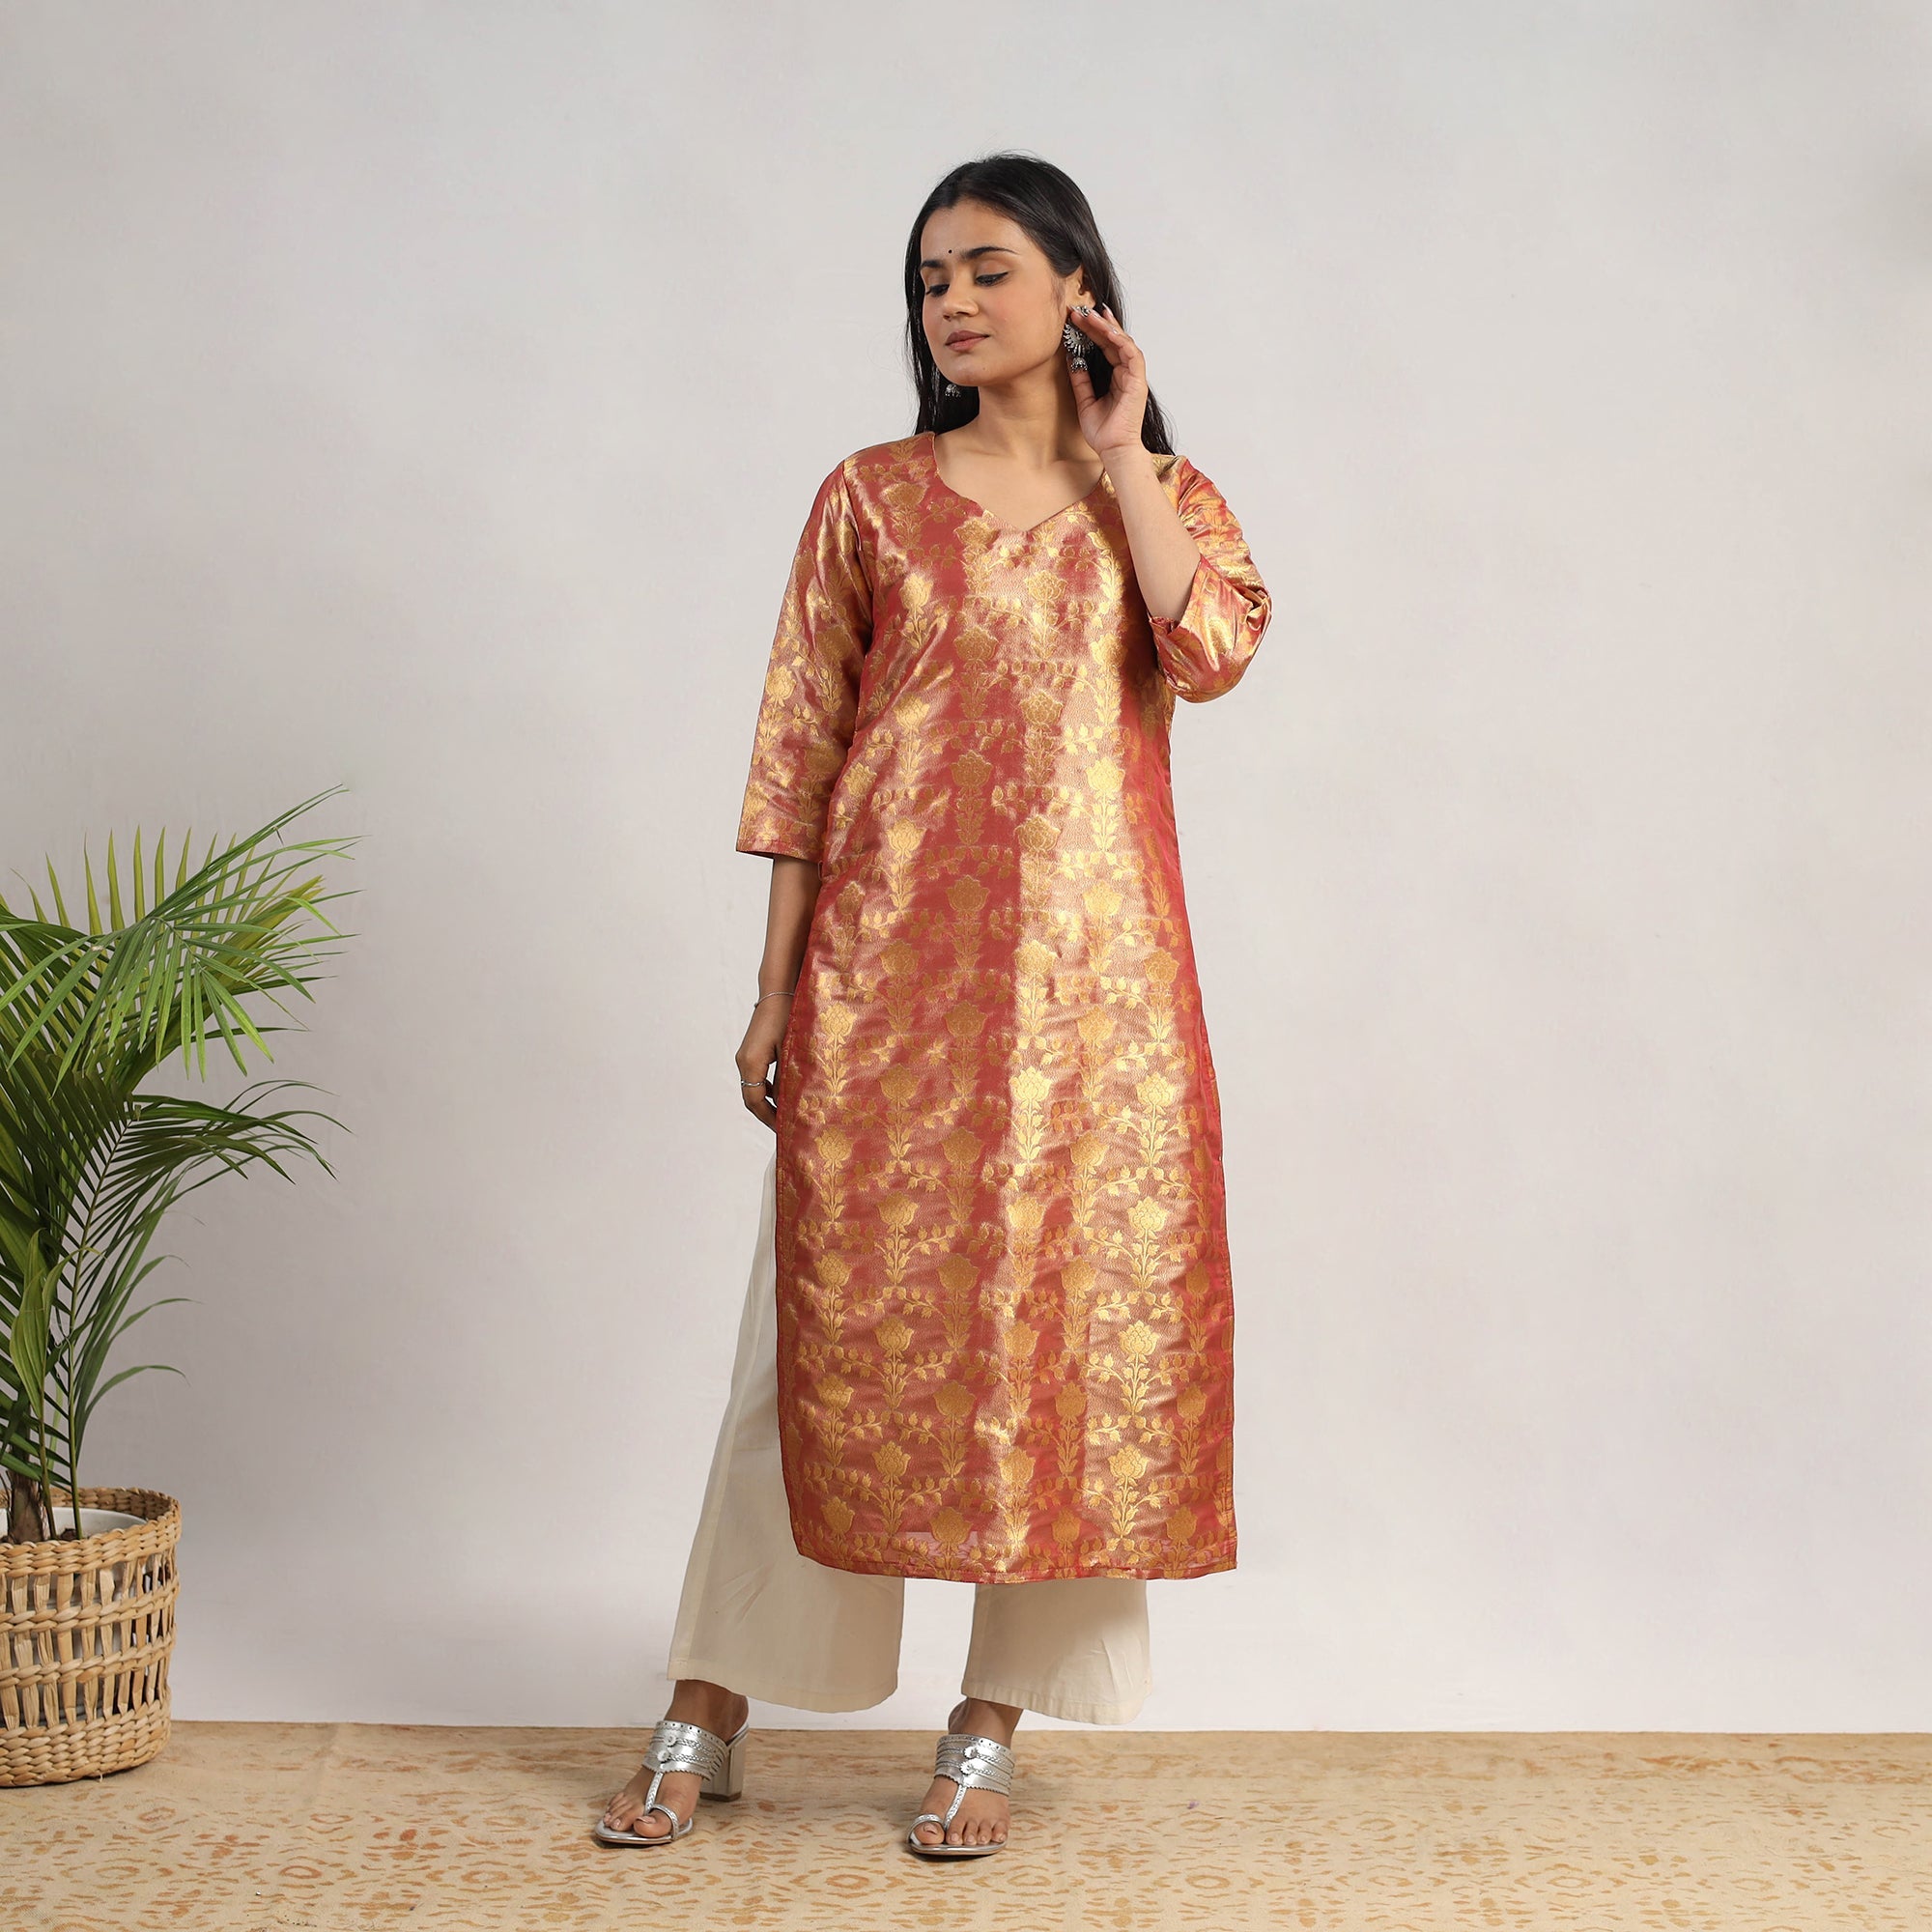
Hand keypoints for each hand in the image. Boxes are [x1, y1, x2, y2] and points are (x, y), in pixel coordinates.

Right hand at [735, 994, 790, 1130]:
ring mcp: (746, 1056)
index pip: (755, 1101)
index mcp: (751, 1063)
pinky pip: (756, 1077)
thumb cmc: (787, 1017)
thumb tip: (788, 1103)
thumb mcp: (790, 1050)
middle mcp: (744, 1061)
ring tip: (786, 1113)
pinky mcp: (751, 1051)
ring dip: (768, 1102)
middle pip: (751, 1098)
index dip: (769, 1118)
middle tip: (786, 1127)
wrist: (779, 993)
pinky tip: (783, 1092)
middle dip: (768, 1114)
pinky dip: (767, 1089)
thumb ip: (787, 1078)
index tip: (784, 1130)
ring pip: (753, 1088)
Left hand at [1067, 304, 1147, 455]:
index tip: (1075, 319)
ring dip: (1108, 327)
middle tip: (1080, 310)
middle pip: (1113, 340)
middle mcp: (1127, 373)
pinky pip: (1132, 355)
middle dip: (1097, 323)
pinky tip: (1108, 331)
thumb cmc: (1102, 432)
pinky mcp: (1138, 382)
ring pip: (1124, 342)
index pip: (1105, 347)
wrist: (1113, 450)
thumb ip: (1080, 379)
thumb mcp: (1084, 400)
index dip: (1092, 331)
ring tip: (1091, 315)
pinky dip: (1121, 341)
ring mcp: (1134, 376)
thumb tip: (1071, 358)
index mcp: (1116, 377)